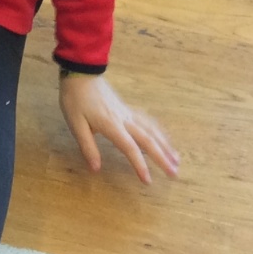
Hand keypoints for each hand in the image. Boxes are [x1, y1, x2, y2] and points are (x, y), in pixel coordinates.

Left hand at [59, 72, 179, 182]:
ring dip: (165, 145)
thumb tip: (96, 169)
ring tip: (177, 159)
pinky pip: (147, 121)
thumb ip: (87, 147)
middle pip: (148, 140)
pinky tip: (164, 138)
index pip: (130, 148)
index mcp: (111, 125)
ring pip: (152, 129)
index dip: (140, 165)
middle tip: (175, 173)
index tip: (148, 181)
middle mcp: (124, 119)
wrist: (81, 72)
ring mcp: (127, 112)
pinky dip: (159, 131)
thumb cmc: (75, 99)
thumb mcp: (76, 124)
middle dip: (162, 157)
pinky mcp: (126, 108)